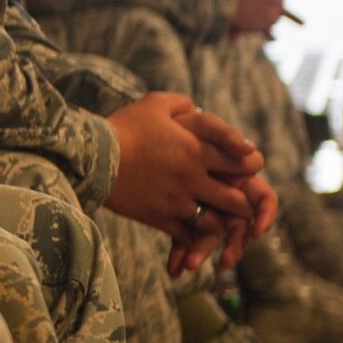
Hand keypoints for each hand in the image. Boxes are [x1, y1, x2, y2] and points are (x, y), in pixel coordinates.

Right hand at [107, 93, 259, 254]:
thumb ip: (183, 104)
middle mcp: (193, 178)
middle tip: (238, 201)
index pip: (245, 164)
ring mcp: (176, 201)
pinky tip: (190, 232)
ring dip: (219, 222)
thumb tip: (197, 109)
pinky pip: (187, 236)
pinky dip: (193, 238)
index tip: (245, 168)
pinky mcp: (158, 218)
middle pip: (236, 200)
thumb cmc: (122, 127)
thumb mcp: (154, 104)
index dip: (251, 167)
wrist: (91, 156)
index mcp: (197, 150)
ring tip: (214, 218)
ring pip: (215, 223)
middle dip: (242, 203)